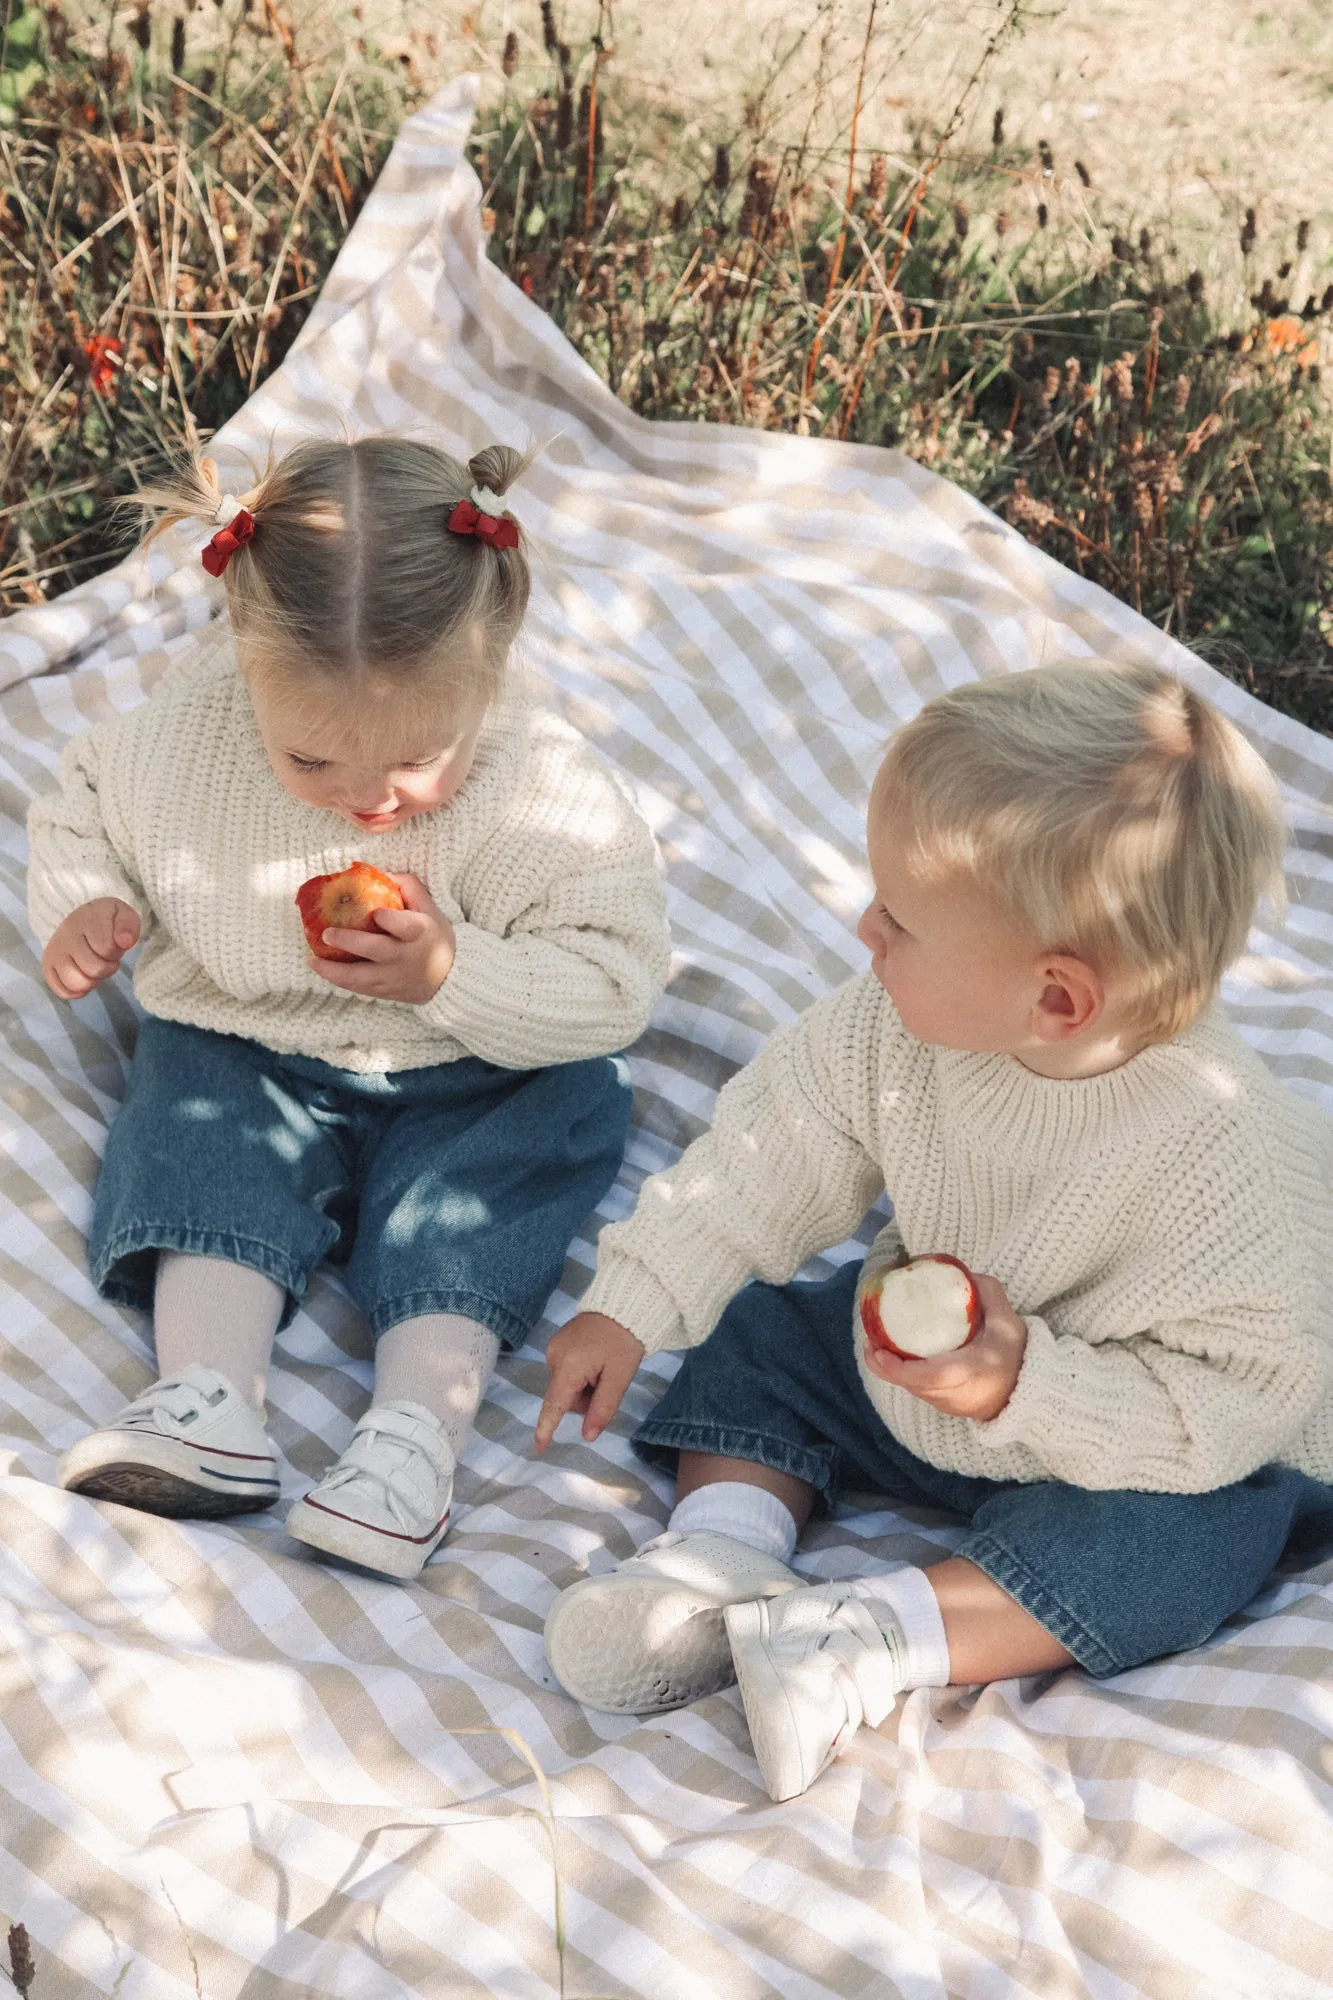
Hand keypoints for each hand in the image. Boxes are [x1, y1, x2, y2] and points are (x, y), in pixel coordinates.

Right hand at [42, 897, 140, 999]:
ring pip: (77, 983)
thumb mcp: (123, 915)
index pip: (106, 949)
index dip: (116, 952)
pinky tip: (84, 977)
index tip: (114, 944)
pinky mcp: (48, 967)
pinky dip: (78, 991)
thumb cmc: (105, 921)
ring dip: (93, 981)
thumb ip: (127, 926)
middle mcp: (65, 937)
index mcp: (85, 921)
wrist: (78, 919)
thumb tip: (125, 942)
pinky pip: (63, 991)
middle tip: (106, 958)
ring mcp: (54, 953)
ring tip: (95, 968)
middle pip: (94, 970)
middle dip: (107, 968)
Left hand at [310, 872, 455, 1003]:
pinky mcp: (386, 991)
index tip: (376, 913)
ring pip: (362, 977)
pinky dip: (339, 980)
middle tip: (327, 933)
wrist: (448, 978)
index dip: (390, 920)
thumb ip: (408, 887)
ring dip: (335, 970)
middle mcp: (406, 957)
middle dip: (350, 942)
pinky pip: (359, 988)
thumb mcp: (430, 908)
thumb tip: (379, 872)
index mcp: (420, 932)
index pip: (405, 926)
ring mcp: (394, 977)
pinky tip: (322, 969)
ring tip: (312, 960)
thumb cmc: (435, 936)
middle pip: (376, 951)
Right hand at [536, 1311, 645, 1450]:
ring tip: (603, 1368)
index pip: (555, 1404)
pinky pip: (566, 1370)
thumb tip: (587, 1436)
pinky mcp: (558, 1342)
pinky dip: (580, 1374)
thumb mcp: (619, 1378)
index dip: (547, 1428)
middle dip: (584, 1399)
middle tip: (607, 1383)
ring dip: (583, 1386)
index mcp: (569, 1366)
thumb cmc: (624, 1341)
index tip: (538, 1448)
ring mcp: (554, 1347)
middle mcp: (554, 1356)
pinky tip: (596, 1360)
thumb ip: (602, 1408)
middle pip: (564, 1396)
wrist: (623, 1304)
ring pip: (566, 1385)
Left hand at [863, 1272, 1027, 1421]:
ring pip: (911, 1389)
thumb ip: (988, 1294)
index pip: (923, 1376)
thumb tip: (965, 1274)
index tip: (877, 1346)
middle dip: (883, 1364)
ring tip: (878, 1343)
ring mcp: (947, 1404)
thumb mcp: (1008, 1322)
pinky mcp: (945, 1407)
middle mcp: (951, 1393)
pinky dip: (905, 1375)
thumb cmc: (1017, 1357)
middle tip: (871, 1338)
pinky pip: (919, 1391)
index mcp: (965, 1371)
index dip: (894, 1366)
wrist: (1029, 1394)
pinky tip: (900, 1356)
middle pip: (908, 1384)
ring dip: (891, 1370)